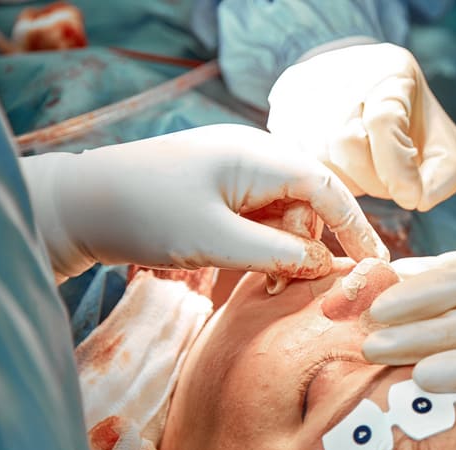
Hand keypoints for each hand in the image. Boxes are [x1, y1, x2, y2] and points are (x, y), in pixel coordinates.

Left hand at [21, 124, 388, 281]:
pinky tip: (251, 267)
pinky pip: (260, 215)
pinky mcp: (221, 186)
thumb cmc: (144, 214)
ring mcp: (236, 169)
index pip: (328, 188)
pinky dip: (263, 244)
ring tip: (265, 285)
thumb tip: (325, 264)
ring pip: (285, 213)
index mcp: (258, 155)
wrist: (78, 204)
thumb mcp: (217, 241)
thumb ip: (278, 254)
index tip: (377, 265)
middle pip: (308, 203)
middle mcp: (254, 155)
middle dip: (307, 247)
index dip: (357, 227)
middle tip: (289, 289)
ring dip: (283, 250)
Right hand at [267, 43, 455, 211]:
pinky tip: (341, 168)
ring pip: (317, 156)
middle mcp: (342, 72)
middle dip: (370, 179)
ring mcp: (305, 87)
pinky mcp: (282, 103)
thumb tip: (415, 198)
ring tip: (364, 173)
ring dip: (345, 180)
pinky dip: (320, 174)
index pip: (384, 122)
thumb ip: (442, 177)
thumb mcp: (444, 148)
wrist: (373, 91)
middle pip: (345, 143)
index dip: (397, 170)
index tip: (410, 197)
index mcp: (389, 74)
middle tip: (386, 183)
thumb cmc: (412, 125)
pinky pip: (294, 157)